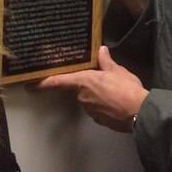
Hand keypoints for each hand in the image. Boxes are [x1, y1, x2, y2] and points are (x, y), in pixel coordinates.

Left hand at [34, 46, 148, 132]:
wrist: (141, 114)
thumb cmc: (127, 90)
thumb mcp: (118, 71)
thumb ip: (106, 62)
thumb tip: (101, 51)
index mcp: (84, 82)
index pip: (58, 82)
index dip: (43, 83)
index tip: (30, 85)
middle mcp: (83, 97)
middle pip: (79, 88)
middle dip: (87, 84)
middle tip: (102, 80)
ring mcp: (90, 111)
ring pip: (89, 99)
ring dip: (97, 94)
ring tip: (114, 90)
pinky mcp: (100, 120)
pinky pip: (98, 109)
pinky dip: (104, 104)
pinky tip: (116, 101)